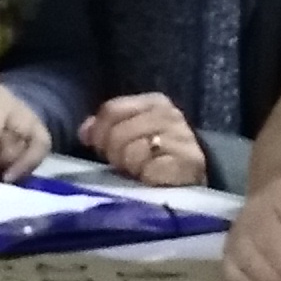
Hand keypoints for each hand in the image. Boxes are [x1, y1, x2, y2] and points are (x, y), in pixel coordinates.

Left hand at [83, 93, 208, 189]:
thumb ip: (105, 128)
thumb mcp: (132, 132)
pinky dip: (147, 177)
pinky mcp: (189, 163)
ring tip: (140, 170)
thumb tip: (85, 132)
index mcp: (154, 102)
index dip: (100, 132)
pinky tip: (152, 178)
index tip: (102, 149)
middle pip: (119, 133)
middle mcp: (169, 115)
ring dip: (132, 167)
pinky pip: (151, 170)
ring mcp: (181, 138)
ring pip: (133, 152)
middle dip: (115, 154)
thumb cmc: (157, 153)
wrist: (195, 175)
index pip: (112, 110)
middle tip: (125, 164)